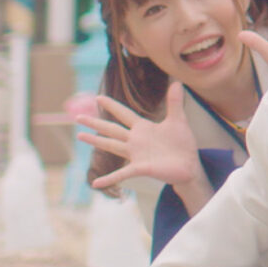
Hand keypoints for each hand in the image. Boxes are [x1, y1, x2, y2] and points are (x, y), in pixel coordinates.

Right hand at [77, 84, 207, 205]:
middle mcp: (136, 140)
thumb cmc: (181, 144)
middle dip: (95, 122)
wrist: (189, 165)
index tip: (98, 97)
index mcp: (144, 128)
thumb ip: (175, 102)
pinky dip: (109, 178)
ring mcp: (136, 154)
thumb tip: (177, 82)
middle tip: (78, 116)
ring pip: (112, 145)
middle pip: (111, 129)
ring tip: (79, 136)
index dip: (112, 105)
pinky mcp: (140, 168)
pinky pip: (122, 174)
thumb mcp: (178, 120)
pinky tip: (95, 184)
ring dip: (96, 141)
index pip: (124, 114)